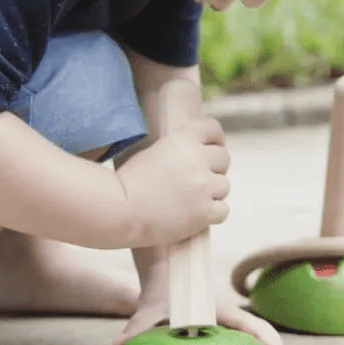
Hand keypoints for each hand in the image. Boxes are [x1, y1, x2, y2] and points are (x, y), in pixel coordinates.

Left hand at [113, 300, 286, 344]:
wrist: (164, 277)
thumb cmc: (157, 295)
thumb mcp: (146, 311)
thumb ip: (136, 327)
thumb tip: (118, 344)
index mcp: (211, 309)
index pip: (242, 321)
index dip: (260, 336)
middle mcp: (222, 313)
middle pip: (255, 326)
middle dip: (271, 343)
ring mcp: (223, 319)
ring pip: (251, 329)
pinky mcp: (219, 324)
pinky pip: (240, 334)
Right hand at [116, 116, 231, 247]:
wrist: (119, 210)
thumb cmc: (127, 183)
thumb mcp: (151, 152)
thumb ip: (175, 148)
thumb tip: (194, 151)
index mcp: (183, 139)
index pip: (212, 129)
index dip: (214, 139)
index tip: (212, 147)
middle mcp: (197, 159)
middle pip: (223, 158)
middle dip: (214, 168)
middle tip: (199, 179)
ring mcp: (203, 186)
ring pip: (224, 186)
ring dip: (212, 193)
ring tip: (192, 200)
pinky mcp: (204, 211)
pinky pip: (223, 210)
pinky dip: (212, 214)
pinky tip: (197, 216)